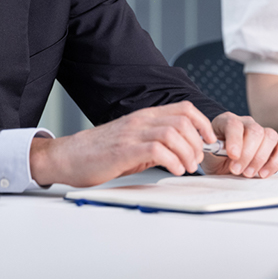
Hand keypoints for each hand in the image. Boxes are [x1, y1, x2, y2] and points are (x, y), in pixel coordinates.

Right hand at [29, 101, 215, 187]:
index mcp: (144, 117)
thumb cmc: (99, 152)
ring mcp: (132, 134)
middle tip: (197, 160)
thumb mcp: (133, 142)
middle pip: (183, 120)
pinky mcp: (124, 150)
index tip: (209, 141)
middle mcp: (141, 121)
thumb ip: (156, 143)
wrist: (68, 157)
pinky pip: (157, 149)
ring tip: (186, 167)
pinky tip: (174, 170)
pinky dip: (173, 161)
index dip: (203, 124)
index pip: (184, 109)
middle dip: (198, 142)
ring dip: (187, 153)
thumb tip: (182, 152)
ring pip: (174, 133)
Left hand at [200, 113, 277, 178]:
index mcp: (226, 121)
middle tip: (237, 170)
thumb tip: (218, 151)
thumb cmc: (215, 158)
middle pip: (255, 131)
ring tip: (248, 173)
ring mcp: (261, 133)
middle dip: (247, 154)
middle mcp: (246, 124)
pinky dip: (275, 162)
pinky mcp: (273, 147)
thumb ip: (212, 151)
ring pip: (270, 137)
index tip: (232, 155)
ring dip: (260, 159)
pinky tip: (263, 172)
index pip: (234, 124)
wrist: (221, 165)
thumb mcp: (208, 154)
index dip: (235, 139)